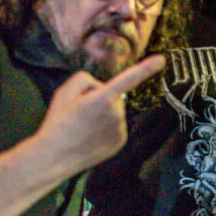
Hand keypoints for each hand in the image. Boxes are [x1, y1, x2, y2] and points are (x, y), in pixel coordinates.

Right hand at [36, 55, 165, 174]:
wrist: (54, 156)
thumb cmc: (58, 122)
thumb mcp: (65, 92)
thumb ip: (86, 80)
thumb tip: (102, 87)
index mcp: (103, 98)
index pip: (129, 78)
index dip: (147, 68)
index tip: (161, 60)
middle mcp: (117, 113)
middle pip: (114, 95)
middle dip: (101, 98)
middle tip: (81, 112)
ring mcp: (121, 129)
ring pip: (115, 111)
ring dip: (104, 113)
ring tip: (83, 125)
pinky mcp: (121, 141)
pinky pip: (117, 125)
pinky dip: (106, 127)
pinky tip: (90, 134)